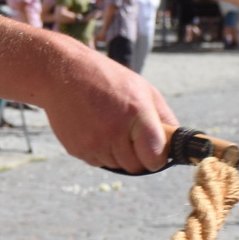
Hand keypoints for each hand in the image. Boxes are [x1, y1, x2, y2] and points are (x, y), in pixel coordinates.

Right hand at [38, 40, 176, 172]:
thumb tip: (177, 142)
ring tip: (110, 128)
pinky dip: (100, 151)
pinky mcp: (77, 149)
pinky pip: (97, 162)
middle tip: (132, 138)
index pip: (154, 157)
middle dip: (138, 156)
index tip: (156, 152)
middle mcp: (114, 131)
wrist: (61, 72)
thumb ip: (163, 117)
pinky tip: (95, 129)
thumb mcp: (142, 88)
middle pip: (136, 166)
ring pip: (116, 166)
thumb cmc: (106, 78)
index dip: (158, 158)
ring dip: (118, 154)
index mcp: (136, 113)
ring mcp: (93, 142)